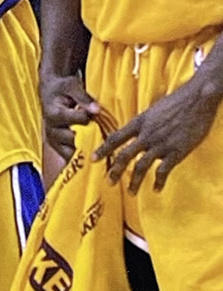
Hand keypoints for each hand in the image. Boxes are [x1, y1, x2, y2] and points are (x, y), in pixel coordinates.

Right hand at [40, 72, 99, 158]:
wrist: (49, 91)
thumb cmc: (62, 87)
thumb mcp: (72, 86)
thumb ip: (84, 98)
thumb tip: (96, 110)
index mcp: (55, 114)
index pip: (79, 120)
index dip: (92, 118)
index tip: (98, 114)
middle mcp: (51, 129)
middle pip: (74, 139)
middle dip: (89, 137)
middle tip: (102, 135)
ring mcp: (53, 139)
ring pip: (70, 152)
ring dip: (84, 150)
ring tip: (97, 147)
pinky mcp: (55, 146)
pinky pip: (67, 157)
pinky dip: (79, 157)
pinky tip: (89, 154)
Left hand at [93, 75, 220, 192]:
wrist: (198, 98)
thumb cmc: (178, 101)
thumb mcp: (154, 109)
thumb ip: (144, 123)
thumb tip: (137, 131)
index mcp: (140, 122)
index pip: (115, 138)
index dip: (103, 150)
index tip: (93, 159)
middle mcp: (146, 135)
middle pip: (125, 156)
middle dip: (115, 171)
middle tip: (109, 182)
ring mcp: (161, 144)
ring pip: (141, 167)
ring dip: (135, 182)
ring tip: (131, 192)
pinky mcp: (176, 152)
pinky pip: (163, 171)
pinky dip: (159, 182)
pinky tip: (157, 189)